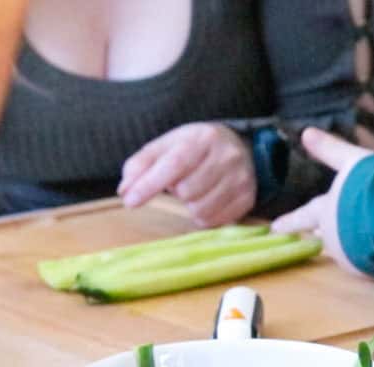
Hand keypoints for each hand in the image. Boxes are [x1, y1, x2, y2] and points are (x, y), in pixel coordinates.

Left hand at [118, 122, 255, 226]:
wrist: (241, 148)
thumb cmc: (196, 148)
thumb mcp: (167, 146)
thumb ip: (141, 165)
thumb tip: (125, 191)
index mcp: (203, 138)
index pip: (174, 165)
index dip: (150, 185)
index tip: (130, 201)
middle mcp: (227, 157)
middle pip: (187, 192)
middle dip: (177, 192)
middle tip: (182, 181)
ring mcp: (241, 179)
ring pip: (201, 210)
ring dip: (190, 206)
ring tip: (196, 190)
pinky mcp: (248, 199)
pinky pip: (215, 221)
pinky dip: (204, 215)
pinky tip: (208, 200)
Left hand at [271, 128, 373, 274]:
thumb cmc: (373, 187)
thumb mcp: (352, 161)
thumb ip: (330, 150)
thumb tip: (306, 132)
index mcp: (326, 211)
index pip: (303, 216)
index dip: (290, 221)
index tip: (275, 228)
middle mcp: (333, 237)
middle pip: (330, 236)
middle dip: (330, 234)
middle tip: (326, 233)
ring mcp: (350, 257)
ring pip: (351, 251)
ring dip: (358, 244)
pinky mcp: (368, 272)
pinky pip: (370, 265)